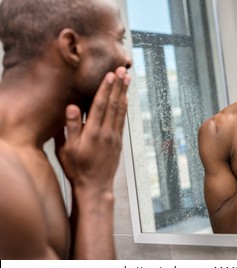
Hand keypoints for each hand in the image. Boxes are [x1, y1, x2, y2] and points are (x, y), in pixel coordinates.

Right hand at [55, 67, 130, 191]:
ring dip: (124, 94)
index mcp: (93, 132)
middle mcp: (107, 132)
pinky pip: (122, 121)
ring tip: (127, 80)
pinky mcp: (118, 142)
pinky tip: (125, 100)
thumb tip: (72, 106)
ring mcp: (114, 137)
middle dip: (118, 86)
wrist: (95, 186)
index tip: (111, 74)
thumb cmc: (77, 168)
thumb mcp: (67, 149)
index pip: (101, 105)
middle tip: (123, 70)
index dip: (106, 88)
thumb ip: (71, 127)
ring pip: (120, 111)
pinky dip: (124, 108)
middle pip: (114, 104)